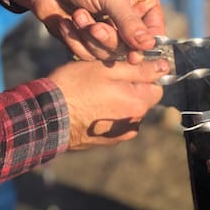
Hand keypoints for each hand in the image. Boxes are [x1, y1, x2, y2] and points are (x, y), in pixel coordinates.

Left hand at [4, 0, 165, 61]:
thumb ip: (129, 22)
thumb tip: (148, 45)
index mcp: (142, 5)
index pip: (154, 33)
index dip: (145, 45)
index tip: (133, 54)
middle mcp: (128, 22)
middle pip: (130, 48)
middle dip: (108, 38)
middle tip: (93, 26)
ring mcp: (108, 34)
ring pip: (108, 54)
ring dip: (88, 37)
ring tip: (76, 15)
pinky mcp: (87, 42)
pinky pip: (88, 56)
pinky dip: (75, 40)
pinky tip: (66, 23)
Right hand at [48, 58, 167, 149]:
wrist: (44, 118)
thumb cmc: (74, 88)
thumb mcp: (107, 70)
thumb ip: (139, 69)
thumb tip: (164, 67)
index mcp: (138, 104)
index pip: (157, 87)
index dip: (143, 75)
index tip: (125, 69)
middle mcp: (134, 123)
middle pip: (142, 100)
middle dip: (129, 88)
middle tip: (104, 79)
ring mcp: (120, 135)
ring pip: (127, 111)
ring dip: (117, 102)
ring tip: (93, 94)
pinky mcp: (105, 142)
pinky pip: (114, 123)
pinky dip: (106, 115)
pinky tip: (89, 107)